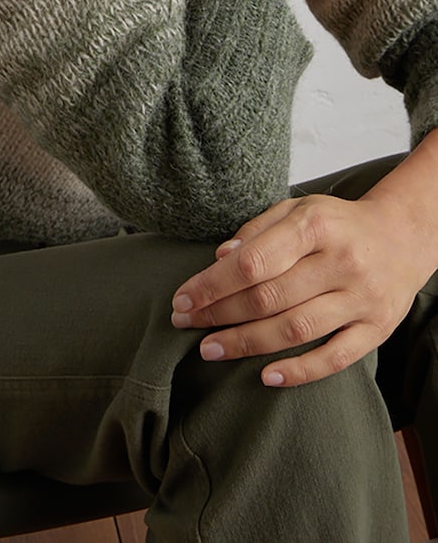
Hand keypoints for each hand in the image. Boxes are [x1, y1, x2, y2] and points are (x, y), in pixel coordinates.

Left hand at [170, 161, 437, 386]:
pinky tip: (266, 375)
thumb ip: (257, 230)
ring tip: (210, 349)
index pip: (253, 261)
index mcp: (315, 226)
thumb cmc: (337, 223)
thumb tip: (219, 258)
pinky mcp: (377, 328)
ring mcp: (361, 298)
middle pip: (268, 297)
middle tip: (185, 324)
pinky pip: (336, 357)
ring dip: (246, 343)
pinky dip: (300, 371)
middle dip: (219, 314)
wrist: (403, 236)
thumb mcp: (297, 209)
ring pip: (295, 329)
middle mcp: (341, 262)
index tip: (182, 299)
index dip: (212, 284)